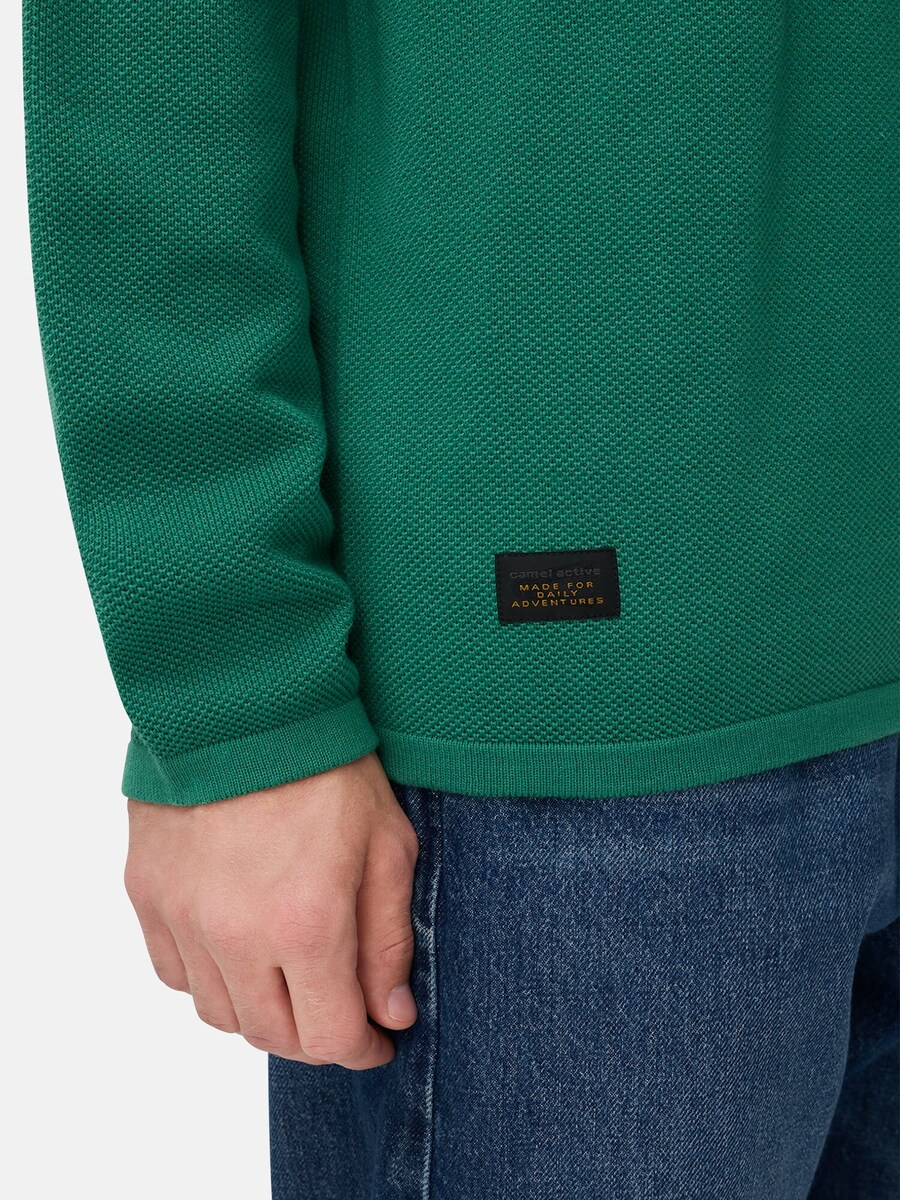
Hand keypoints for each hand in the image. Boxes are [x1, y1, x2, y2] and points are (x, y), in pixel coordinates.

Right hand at [123, 750, 419, 1069]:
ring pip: (218, 1013)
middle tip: (338, 1011)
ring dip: (260, 1011)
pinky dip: (208, 978)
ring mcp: (182, 916)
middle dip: (313, 1036)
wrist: (246, 701)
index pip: (328, 1037)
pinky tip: (236, 949)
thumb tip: (389, 1014)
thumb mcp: (387, 844)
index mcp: (306, 924)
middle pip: (269, 1036)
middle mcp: (234, 934)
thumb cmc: (328, 765)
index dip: (360, 1049)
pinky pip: (174, 972)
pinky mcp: (147, 893)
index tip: (376, 1040)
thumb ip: (388, 939)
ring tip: (289, 977)